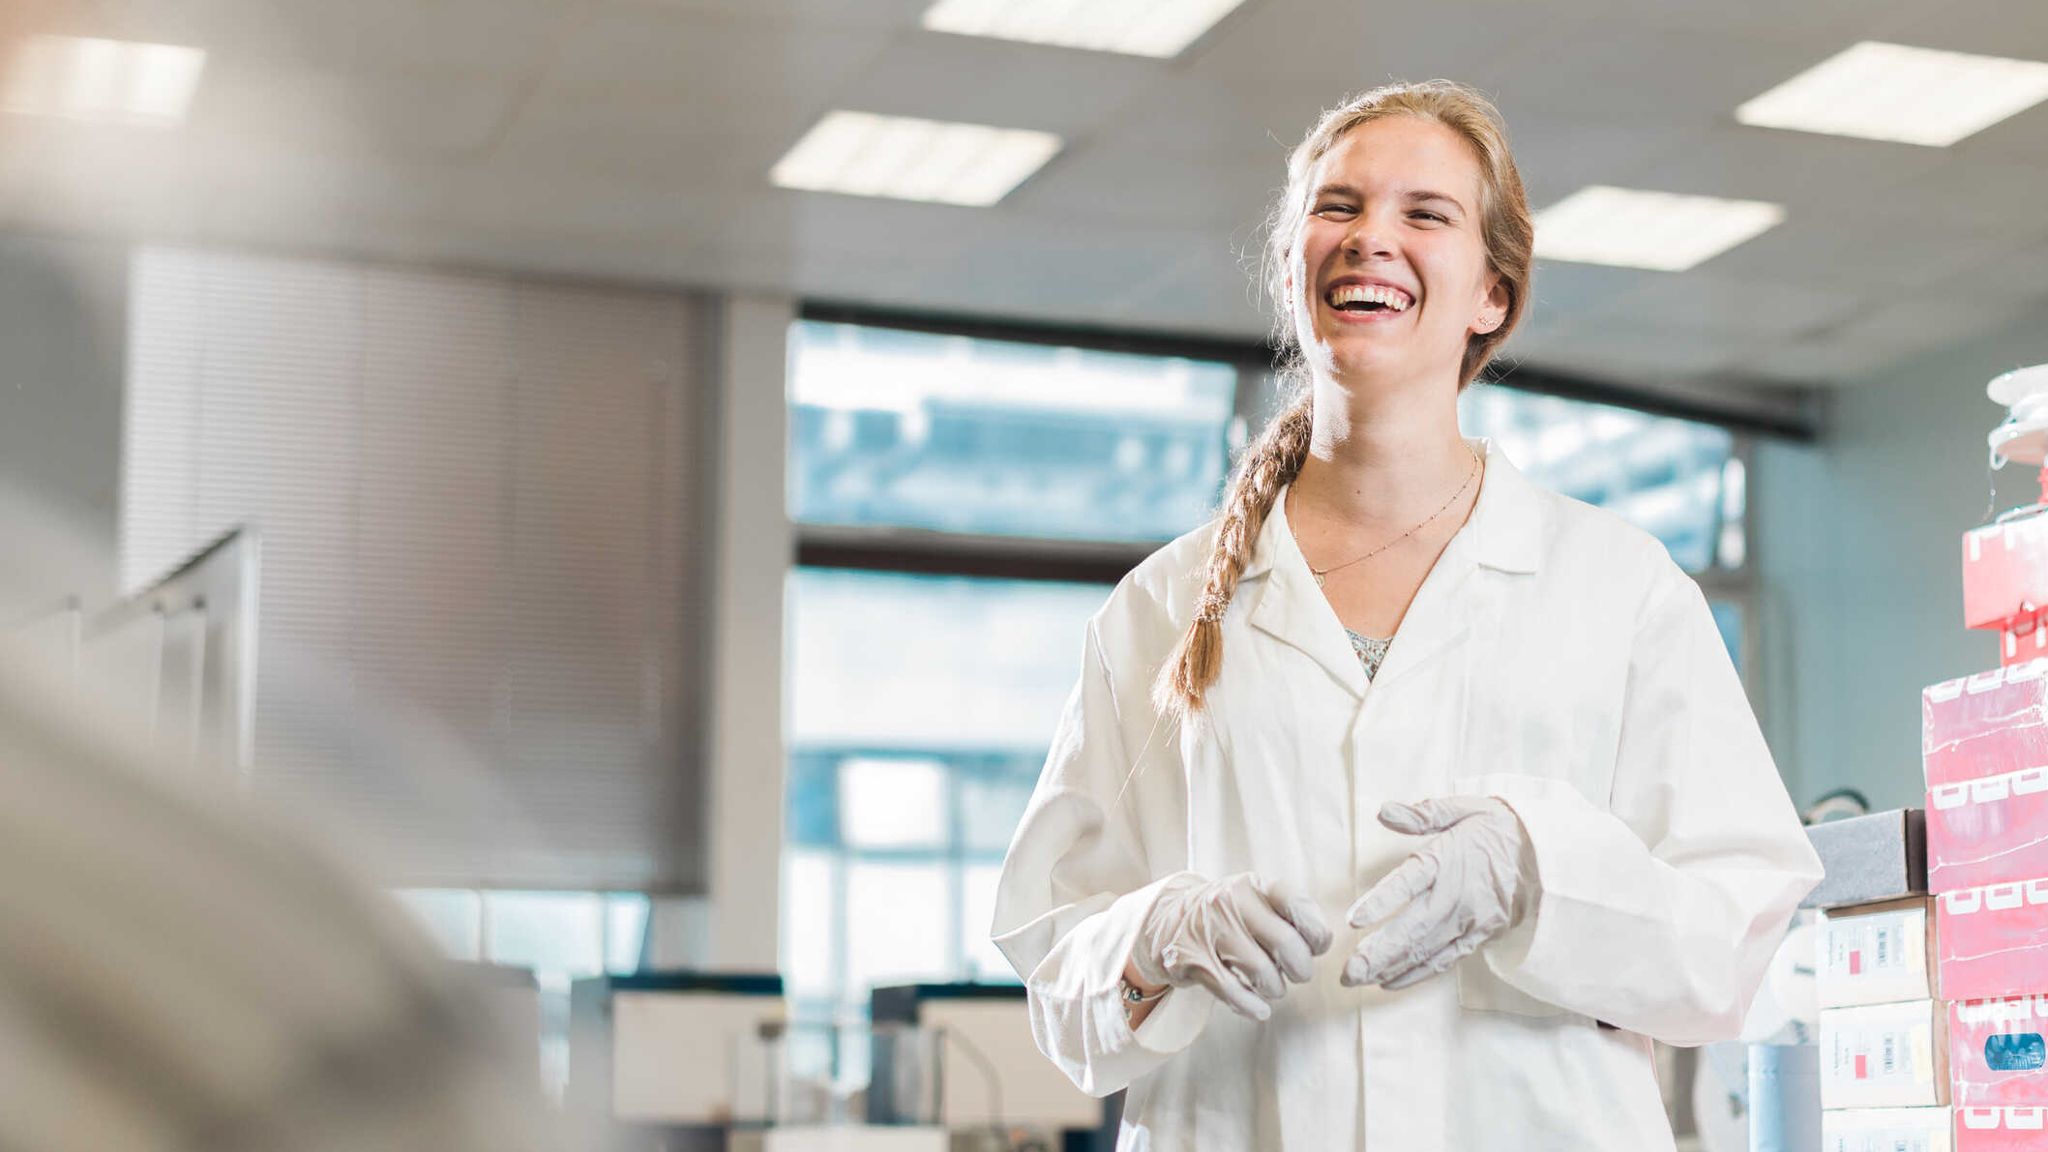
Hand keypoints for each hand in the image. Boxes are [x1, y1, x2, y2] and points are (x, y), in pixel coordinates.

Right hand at [1132, 873, 1332, 1021]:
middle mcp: (1230, 902)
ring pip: (1262, 973)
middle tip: (1297, 973)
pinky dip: (1252, 1006)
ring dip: (1275, 989)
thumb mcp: (1254, 900)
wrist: (1166, 921)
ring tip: (1271, 985)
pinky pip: (1234, 993)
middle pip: (1287, 944)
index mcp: (1253, 885)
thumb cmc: (1227, 915)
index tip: (1315, 947)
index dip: (1317, 934)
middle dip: (1300, 969)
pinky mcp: (1192, 961)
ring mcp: (1209, 931)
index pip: (1298, 906)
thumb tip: (1321, 942)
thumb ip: (1289, 914)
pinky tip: (1258, 1008)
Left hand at [1341, 796, 1532, 989]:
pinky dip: (1416, 974)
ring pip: (1425, 949)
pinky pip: (1444, 960)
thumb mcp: (1465, 809)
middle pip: (1413, 927)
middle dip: (1378, 951)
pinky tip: (1390, 982)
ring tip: (1358, 978)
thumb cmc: (1499, 830)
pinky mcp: (1478, 937)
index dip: (1382, 901)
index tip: (1354, 919)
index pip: (1409, 882)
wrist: (1549, 858)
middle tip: (1348, 970)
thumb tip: (1385, 811)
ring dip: (1390, 967)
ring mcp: (1468, 921)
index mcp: (1447, 860)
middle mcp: (1455, 895)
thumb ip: (1424, 813)